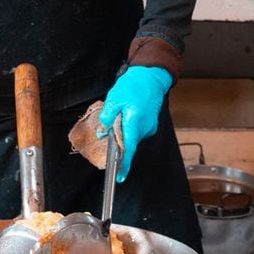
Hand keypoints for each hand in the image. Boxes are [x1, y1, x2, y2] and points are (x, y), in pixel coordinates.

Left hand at [98, 66, 171, 182]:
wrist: (151, 76)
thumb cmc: (133, 85)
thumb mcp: (114, 99)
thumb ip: (107, 117)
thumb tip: (103, 132)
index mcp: (134, 122)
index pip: (128, 148)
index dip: (124, 164)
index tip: (119, 176)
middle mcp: (144, 127)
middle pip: (128, 143)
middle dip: (118, 141)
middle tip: (110, 129)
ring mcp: (149, 126)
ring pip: (132, 136)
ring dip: (123, 132)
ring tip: (119, 114)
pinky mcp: (150, 124)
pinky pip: (136, 131)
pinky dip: (129, 127)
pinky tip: (126, 115)